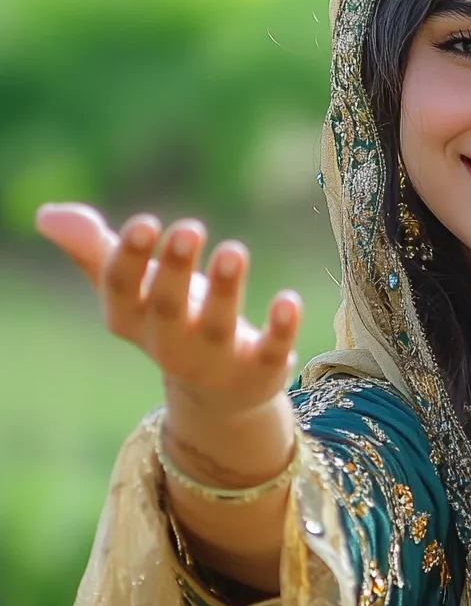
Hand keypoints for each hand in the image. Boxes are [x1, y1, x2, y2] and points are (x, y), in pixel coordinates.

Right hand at [35, 202, 302, 418]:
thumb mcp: (135, 288)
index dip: (130, 260)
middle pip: (168, 308)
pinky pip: (270, 351)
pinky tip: (288, 299)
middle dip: (176, 271)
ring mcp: (215, 361)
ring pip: (218, 326)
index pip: (121, 290)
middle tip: (190, 227)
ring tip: (233, 249)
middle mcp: (169, 344)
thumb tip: (48, 214)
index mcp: (133, 320)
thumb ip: (95, 250)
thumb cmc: (171, 319)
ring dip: (226, 290)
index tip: (146, 222)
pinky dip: (280, 328)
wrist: (218, 391)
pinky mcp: (260, 370)